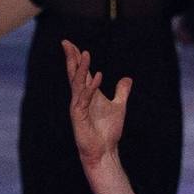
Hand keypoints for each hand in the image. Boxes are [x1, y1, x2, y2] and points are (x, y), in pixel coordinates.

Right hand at [64, 39, 135, 193]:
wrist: (104, 151)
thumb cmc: (107, 131)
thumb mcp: (119, 106)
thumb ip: (122, 92)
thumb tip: (127, 79)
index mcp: (87, 95)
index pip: (80, 72)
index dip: (76, 58)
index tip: (71, 44)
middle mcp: (79, 98)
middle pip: (73, 74)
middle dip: (71, 58)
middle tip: (66, 42)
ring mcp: (78, 107)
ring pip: (77, 83)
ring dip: (81, 69)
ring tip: (85, 54)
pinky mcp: (79, 117)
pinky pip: (84, 98)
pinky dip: (91, 87)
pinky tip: (98, 76)